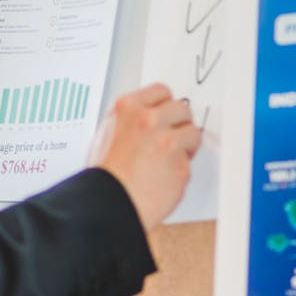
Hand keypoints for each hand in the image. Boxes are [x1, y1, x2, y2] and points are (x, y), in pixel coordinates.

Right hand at [89, 83, 201, 232]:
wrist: (107, 204)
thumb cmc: (103, 177)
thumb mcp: (107, 134)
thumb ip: (131, 121)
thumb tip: (150, 117)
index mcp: (128, 108)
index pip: (161, 91)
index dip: (165, 105)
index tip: (166, 114)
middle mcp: (149, 120)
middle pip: (182, 108)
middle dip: (178, 124)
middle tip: (169, 139)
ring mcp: (167, 141)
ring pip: (192, 132)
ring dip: (185, 145)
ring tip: (167, 160)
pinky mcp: (181, 164)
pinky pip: (190, 161)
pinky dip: (181, 169)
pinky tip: (164, 177)